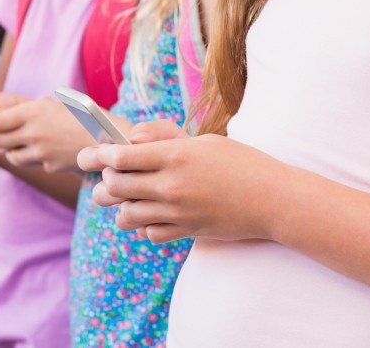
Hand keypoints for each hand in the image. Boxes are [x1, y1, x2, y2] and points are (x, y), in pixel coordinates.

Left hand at [0, 96, 95, 172]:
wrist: (111, 138)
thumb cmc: (85, 115)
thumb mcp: (56, 103)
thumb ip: (31, 107)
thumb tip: (8, 110)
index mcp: (31, 111)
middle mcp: (32, 132)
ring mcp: (40, 152)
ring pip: (10, 155)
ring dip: (9, 149)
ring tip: (18, 142)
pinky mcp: (48, 166)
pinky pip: (31, 163)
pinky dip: (30, 157)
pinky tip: (42, 150)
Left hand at [77, 120, 283, 243]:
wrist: (275, 200)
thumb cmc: (240, 163)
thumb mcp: (202, 140)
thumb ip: (162, 136)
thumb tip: (129, 140)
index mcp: (174, 156)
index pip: (119, 157)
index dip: (100, 155)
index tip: (95, 155)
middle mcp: (171, 185)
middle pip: (114, 186)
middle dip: (105, 181)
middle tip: (111, 176)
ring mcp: (177, 212)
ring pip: (125, 215)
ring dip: (121, 206)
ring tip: (129, 197)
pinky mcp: (186, 231)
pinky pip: (149, 233)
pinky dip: (146, 225)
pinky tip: (155, 214)